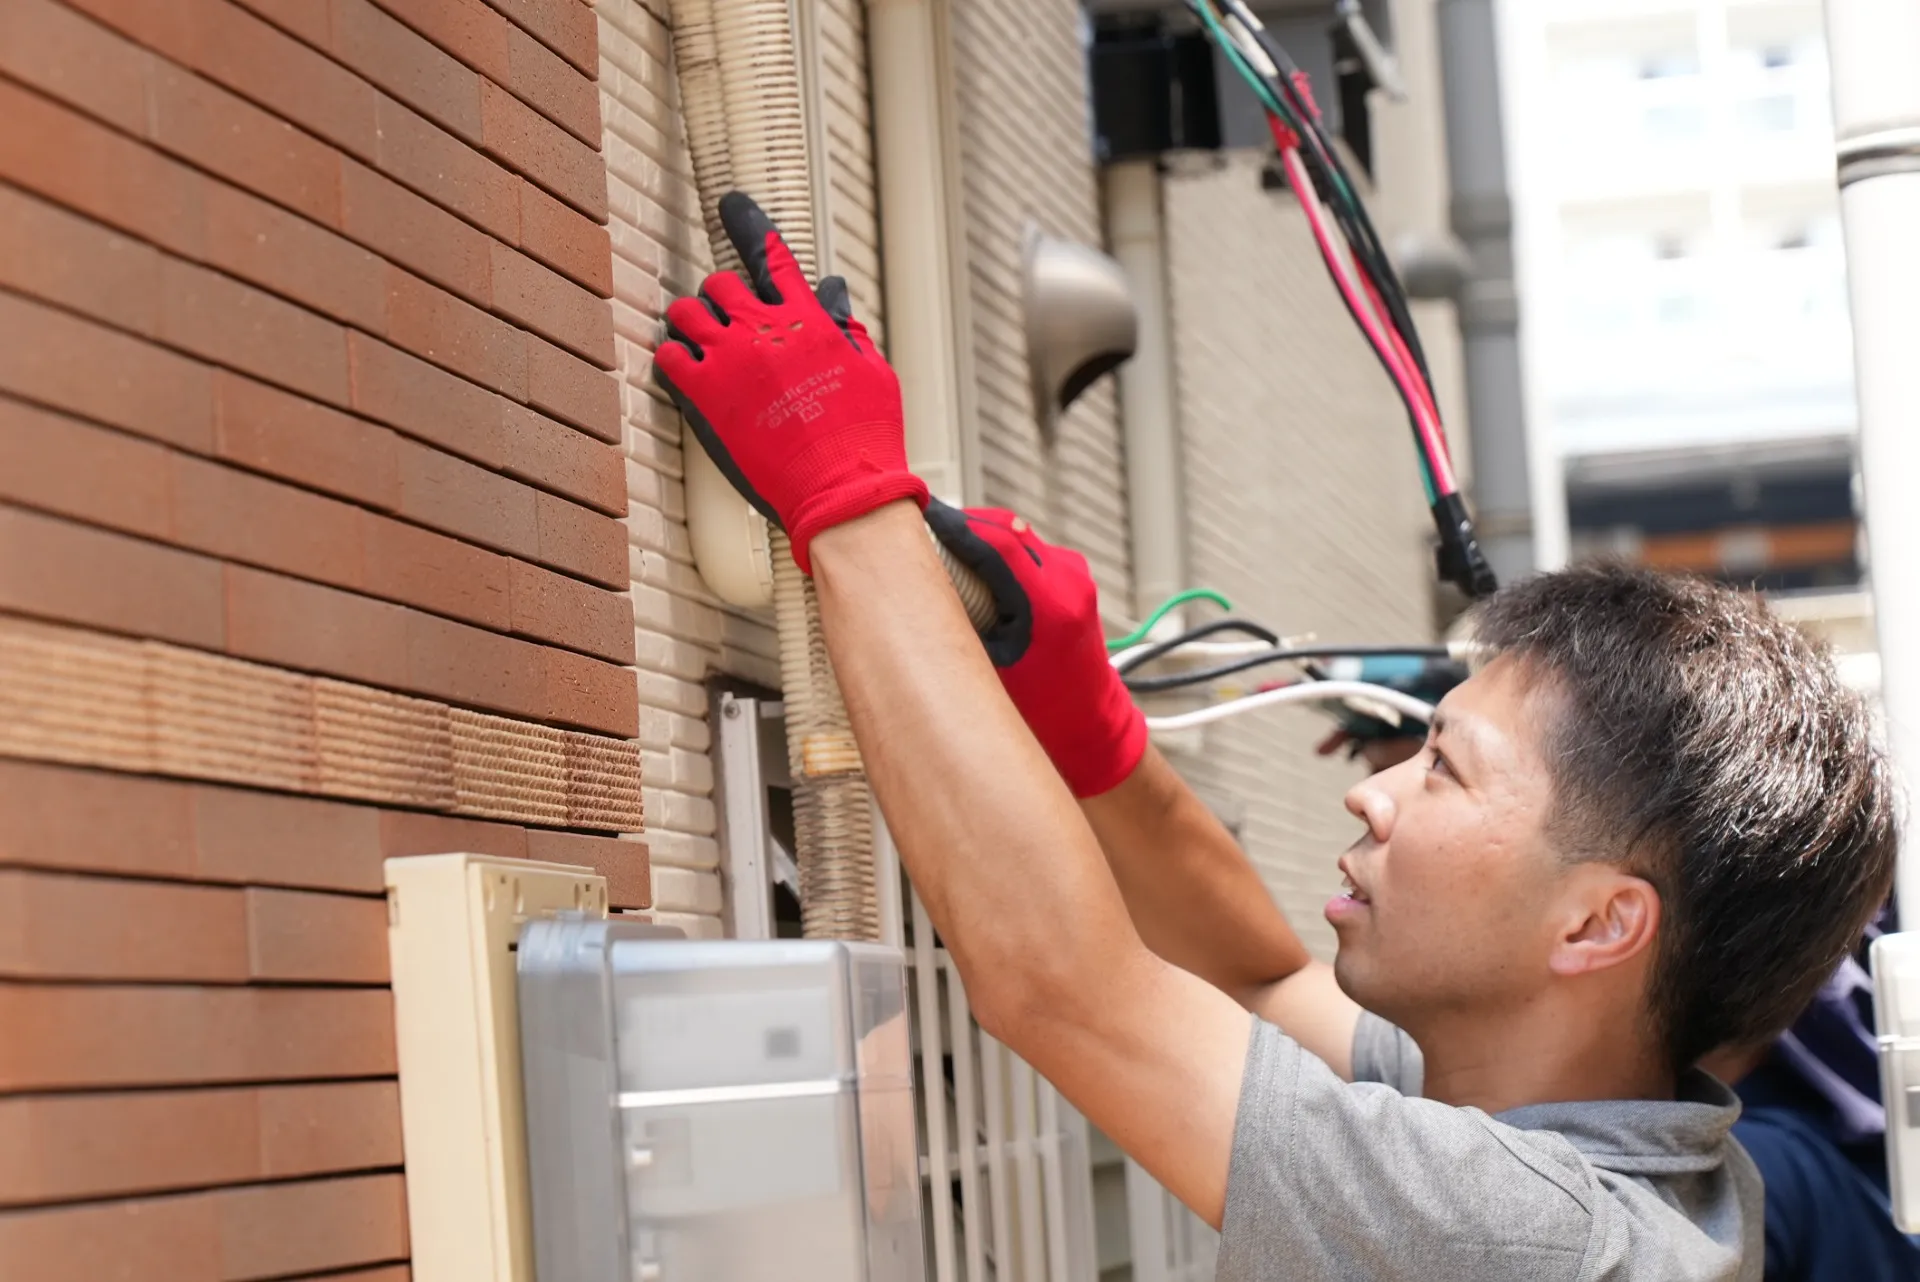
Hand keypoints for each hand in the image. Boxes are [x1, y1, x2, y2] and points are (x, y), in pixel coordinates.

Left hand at [652, 193, 927, 572]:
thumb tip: (832, 289)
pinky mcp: (705, 396)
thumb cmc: (865, 438)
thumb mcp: (871, 371)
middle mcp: (765, 328)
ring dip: (691, 322)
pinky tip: (682, 372)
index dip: (748, 223)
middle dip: (722, 298)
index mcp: (808, 319)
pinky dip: (672, 358)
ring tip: (700, 345)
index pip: (771, 255)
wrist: (842, 493)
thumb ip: (846, 326)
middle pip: (721, 281)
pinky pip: (668, 356)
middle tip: (727, 325)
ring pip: (686, 311)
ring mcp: (731, 359)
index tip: (730, 203)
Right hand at [925, 501, 1145, 797]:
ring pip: (1015, 534)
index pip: (996, 543)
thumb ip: (966, 623)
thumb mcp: (993, 669)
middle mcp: (1070, 581)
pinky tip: (975, 570)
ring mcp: (1076, 574)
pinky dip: (999, 552)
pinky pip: (1027, 548)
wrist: (1090, 723)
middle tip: (920, 534)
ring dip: (980, 538)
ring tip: (943, 552)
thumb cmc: (1041, 711)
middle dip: (962, 528)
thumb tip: (917, 588)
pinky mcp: (1074, 574)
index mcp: (1052, 606)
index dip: (954, 526)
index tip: (918, 519)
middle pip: (1005, 530)